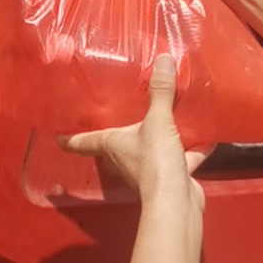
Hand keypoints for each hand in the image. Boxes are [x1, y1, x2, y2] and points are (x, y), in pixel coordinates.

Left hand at [65, 56, 206, 208]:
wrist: (176, 203)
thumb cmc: (155, 164)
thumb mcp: (158, 122)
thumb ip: (161, 92)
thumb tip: (163, 60)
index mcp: (113, 144)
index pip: (82, 141)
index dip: (68, 138)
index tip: (55, 134)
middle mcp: (126, 158)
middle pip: (117, 144)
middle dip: (119, 131)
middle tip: (118, 112)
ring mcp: (150, 169)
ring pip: (152, 148)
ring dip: (159, 137)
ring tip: (166, 117)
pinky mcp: (172, 176)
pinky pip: (182, 158)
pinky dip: (193, 149)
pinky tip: (206, 137)